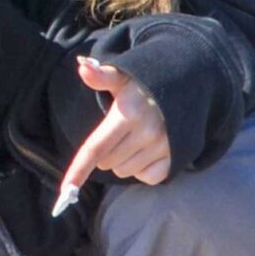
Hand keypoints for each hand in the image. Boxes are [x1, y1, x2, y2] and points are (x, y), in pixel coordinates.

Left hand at [58, 55, 172, 193]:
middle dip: (106, 152)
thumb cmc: (146, 84)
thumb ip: (101, 75)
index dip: (78, 170)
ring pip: (125, 171)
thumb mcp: (124, 76)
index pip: (95, 148)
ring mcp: (163, 147)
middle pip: (107, 162)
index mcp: (127, 113)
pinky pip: (149, 177)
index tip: (66, 189)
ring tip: (134, 138)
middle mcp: (146, 132)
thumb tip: (82, 66)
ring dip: (123, 161)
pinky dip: (144, 169)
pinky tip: (147, 151)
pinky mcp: (176, 157)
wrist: (188, 86)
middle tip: (118, 132)